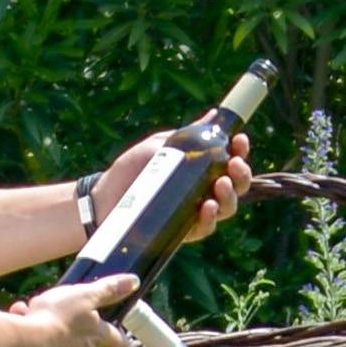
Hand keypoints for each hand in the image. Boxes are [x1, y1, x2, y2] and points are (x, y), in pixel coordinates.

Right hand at [3, 275, 137, 346]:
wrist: (22, 346)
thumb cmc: (57, 317)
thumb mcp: (84, 295)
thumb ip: (108, 289)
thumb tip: (133, 281)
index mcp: (96, 337)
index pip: (116, 342)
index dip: (120, 342)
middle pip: (81, 341)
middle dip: (68, 324)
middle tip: (52, 307)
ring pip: (55, 343)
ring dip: (44, 328)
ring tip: (27, 311)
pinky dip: (29, 338)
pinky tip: (17, 323)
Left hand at [98, 129, 255, 242]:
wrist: (103, 197)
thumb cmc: (131, 169)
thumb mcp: (160, 146)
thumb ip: (186, 135)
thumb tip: (213, 114)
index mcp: (201, 170)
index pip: (230, 161)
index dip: (240, 151)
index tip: (240, 139)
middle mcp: (203, 192)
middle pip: (236, 186)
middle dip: (242, 175)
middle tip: (234, 164)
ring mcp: (194, 213)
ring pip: (226, 209)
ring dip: (230, 196)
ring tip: (221, 183)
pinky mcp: (182, 232)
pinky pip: (204, 229)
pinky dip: (210, 218)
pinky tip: (207, 207)